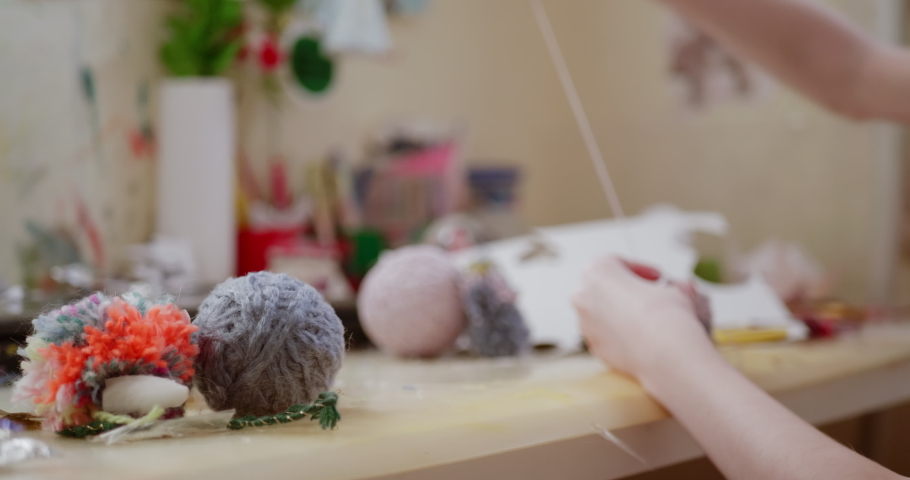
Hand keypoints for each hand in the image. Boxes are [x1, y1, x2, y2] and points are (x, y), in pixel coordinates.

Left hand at [572, 256, 717, 381]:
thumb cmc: (667, 316)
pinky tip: (641, 337)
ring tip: (647, 319)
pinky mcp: (593, 347)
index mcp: (597, 272)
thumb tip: (678, 291)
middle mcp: (583, 296)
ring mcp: (585, 324)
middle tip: (650, 296)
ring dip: (621, 312)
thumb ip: (670, 287)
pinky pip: (605, 334)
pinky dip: (619, 333)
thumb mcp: (675, 289)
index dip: (640, 269)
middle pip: (604, 287)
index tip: (657, 278)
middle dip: (626, 290)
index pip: (616, 263)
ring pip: (601, 312)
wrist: (666, 355)